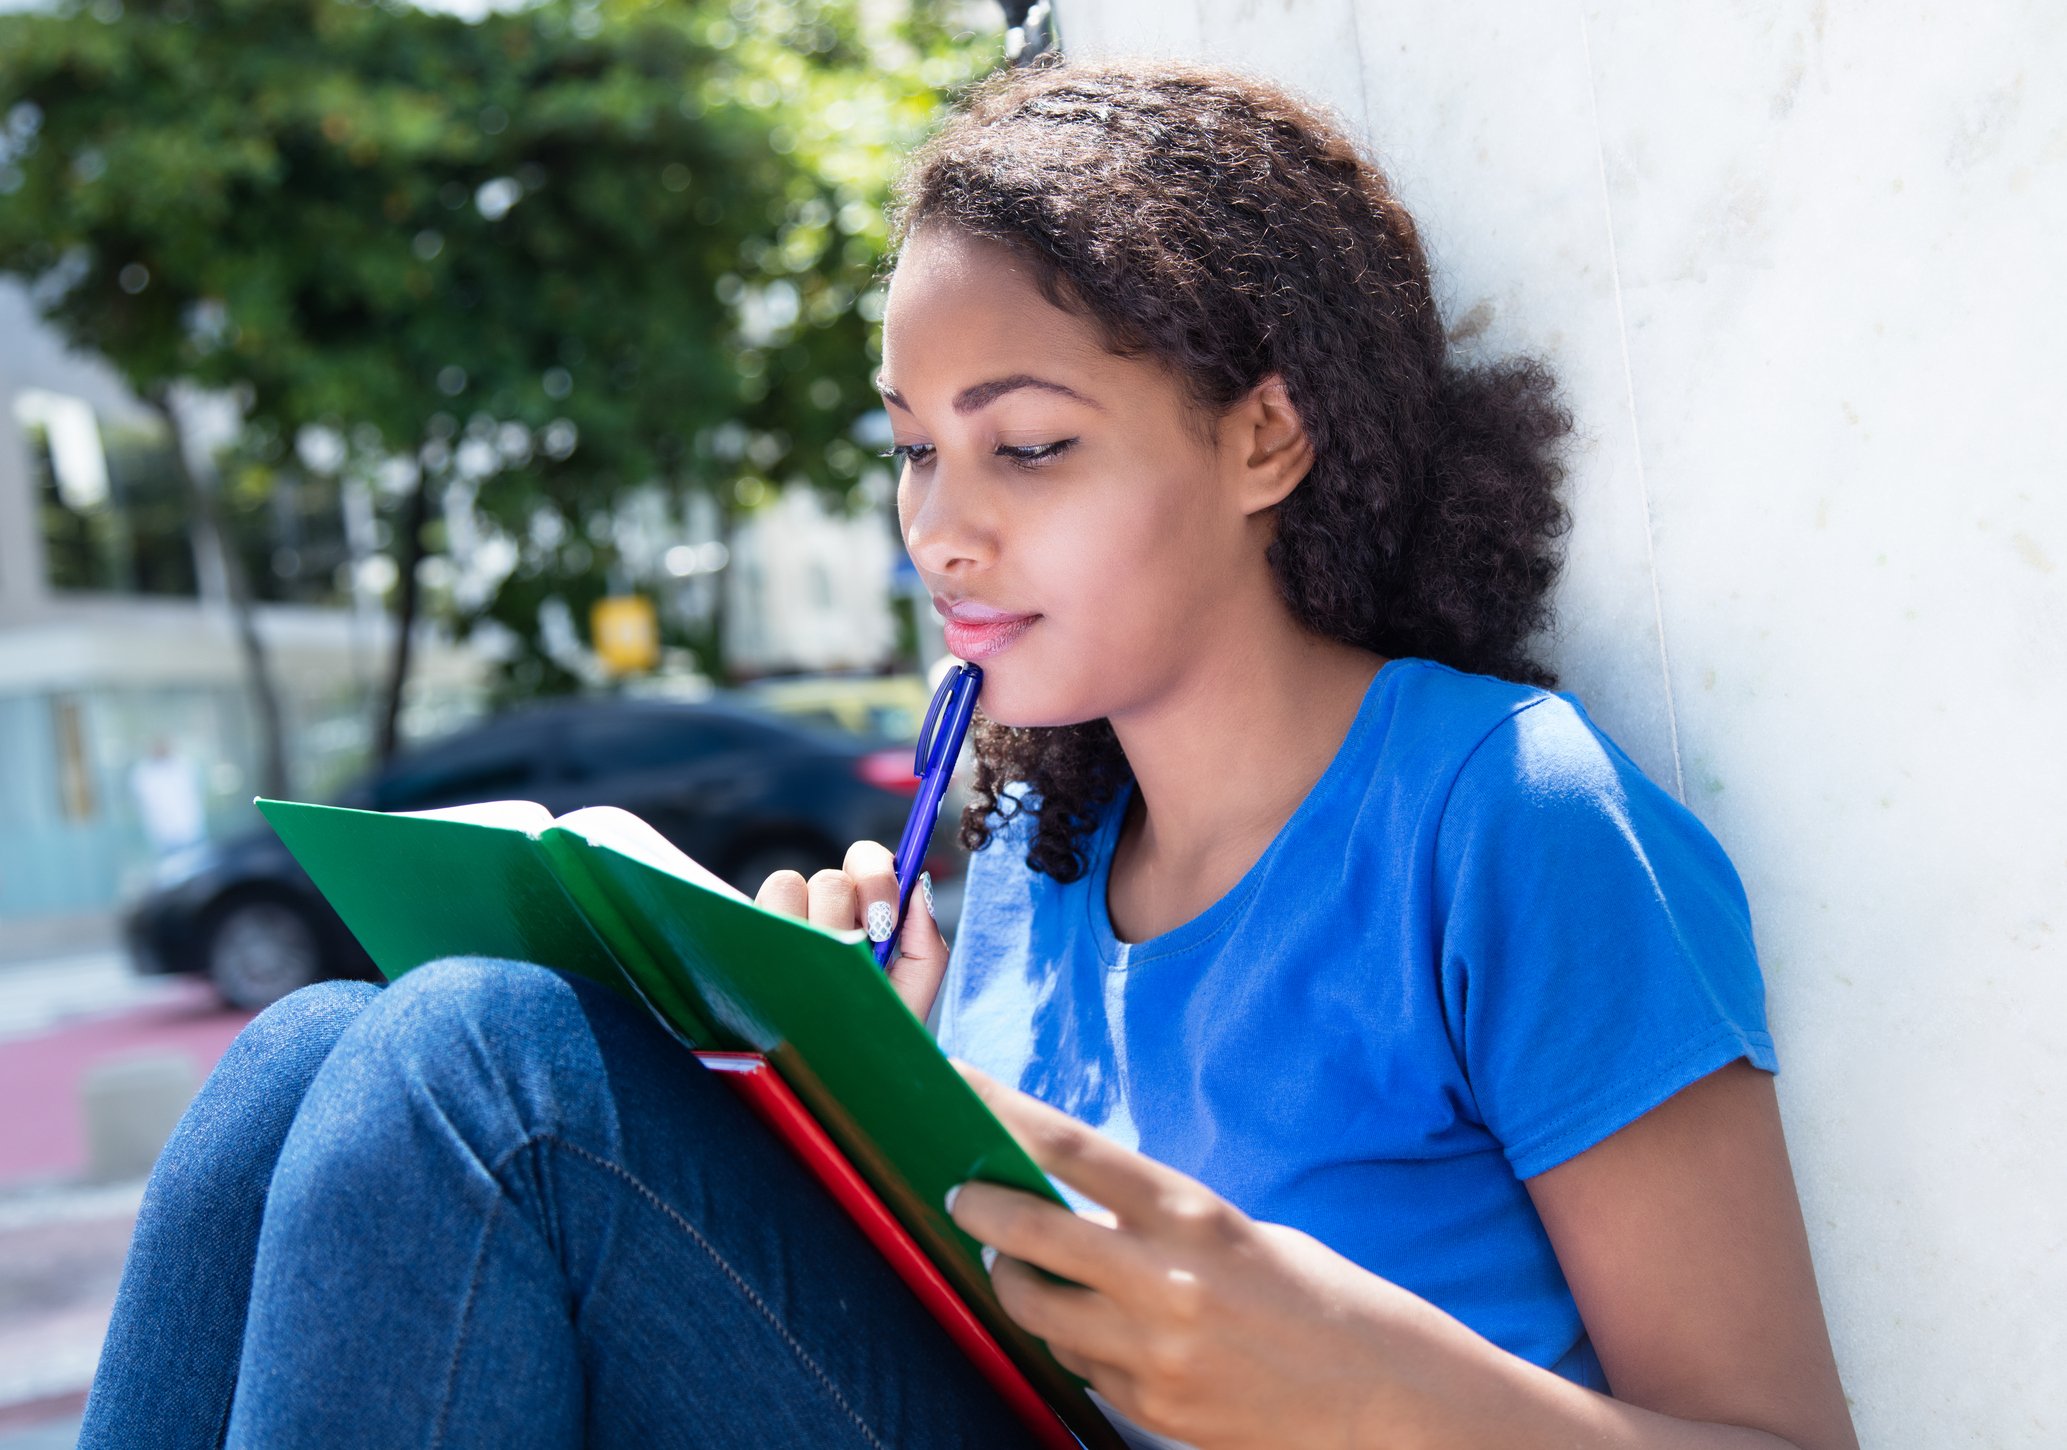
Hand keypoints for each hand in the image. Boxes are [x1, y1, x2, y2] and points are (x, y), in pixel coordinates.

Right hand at [754, 841, 948, 1021]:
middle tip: (860, 951)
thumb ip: (927, 944)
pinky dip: (775, 936)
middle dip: (849, 913)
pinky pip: (754, 912)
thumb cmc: (872, 1037)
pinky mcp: (748, 942)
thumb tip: (918, 884)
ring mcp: (781, 925)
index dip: (877, 877)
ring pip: (787, 884)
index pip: (864, 859)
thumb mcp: (912, 997)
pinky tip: (790, 977)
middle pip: (831, 877)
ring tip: (823, 971)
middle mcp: (820, 911)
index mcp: (861, 912)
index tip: (885, 921)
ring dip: (810, 926)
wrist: (836, 1079)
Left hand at [948, 1064, 1489, 1449]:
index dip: (1003, 1112)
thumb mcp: (1239, 1234)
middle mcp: (1164, 1283)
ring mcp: (1152, 1355)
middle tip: (958, 1192)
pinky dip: (1066, 1339)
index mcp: (1194, 1217)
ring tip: (1014, 1263)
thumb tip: (1071, 1211)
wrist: (1385, 1401)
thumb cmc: (1317, 1300)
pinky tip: (1085, 1324)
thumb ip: (1154, 1223)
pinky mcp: (1151, 1409)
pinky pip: (1076, 1365)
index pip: (1072, 1148)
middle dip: (977, 1207)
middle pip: (1027, 1233)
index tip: (956, 1087)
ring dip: (1011, 1281)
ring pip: (1034, 1310)